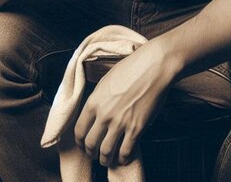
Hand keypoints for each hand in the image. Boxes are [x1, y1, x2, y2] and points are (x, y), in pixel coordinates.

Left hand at [74, 43, 174, 167]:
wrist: (151, 68)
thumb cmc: (130, 69)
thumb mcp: (106, 81)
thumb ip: (99, 98)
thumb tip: (97, 111)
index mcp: (94, 101)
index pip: (79, 129)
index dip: (80, 141)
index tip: (83, 144)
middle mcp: (104, 115)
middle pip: (91, 143)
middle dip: (91, 152)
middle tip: (93, 155)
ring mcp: (120, 123)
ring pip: (106, 151)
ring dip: (105, 159)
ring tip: (107, 161)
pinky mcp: (136, 129)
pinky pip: (125, 151)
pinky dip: (122, 158)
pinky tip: (123, 158)